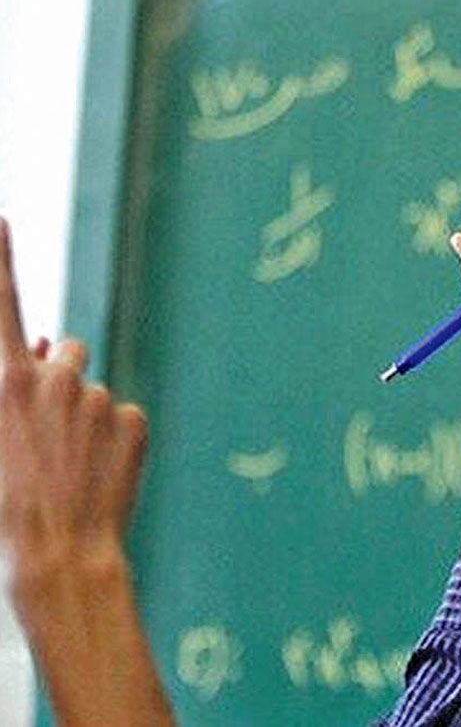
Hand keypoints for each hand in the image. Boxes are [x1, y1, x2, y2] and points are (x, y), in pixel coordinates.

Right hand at [0, 223, 147, 585]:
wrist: (57, 556)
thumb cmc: (3, 506)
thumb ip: (12, 386)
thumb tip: (47, 344)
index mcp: (5, 380)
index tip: (1, 216)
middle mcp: (54, 377)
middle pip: (65, 353)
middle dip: (57, 380)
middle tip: (45, 436)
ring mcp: (99, 399)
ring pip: (93, 388)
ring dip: (83, 411)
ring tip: (68, 463)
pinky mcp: (134, 421)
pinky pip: (122, 417)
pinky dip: (112, 440)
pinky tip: (97, 475)